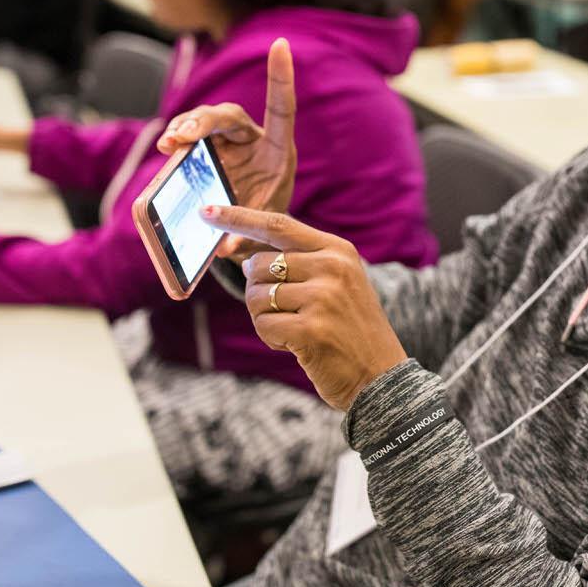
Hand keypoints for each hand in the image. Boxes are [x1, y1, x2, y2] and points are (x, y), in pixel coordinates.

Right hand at [158, 38, 296, 259]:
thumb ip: (247, 236)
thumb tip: (225, 249)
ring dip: (186, 127)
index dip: (280, 77)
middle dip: (204, 121)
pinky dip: (177, 138)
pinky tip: (166, 148)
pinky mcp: (205, 151)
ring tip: (170, 143)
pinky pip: (189, 137)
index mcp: (277, 150)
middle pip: (229, 116)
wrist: (253, 229)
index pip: (280, 108)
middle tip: (184, 136)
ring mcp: (226, 143)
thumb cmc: (266, 223)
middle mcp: (251, 139)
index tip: (280, 44)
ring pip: (206, 122)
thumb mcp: (264, 228)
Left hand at [202, 205, 405, 411]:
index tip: (206, 210)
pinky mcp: (311, 329)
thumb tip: (245, 259)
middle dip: (259, 291)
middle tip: (286, 312)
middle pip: (259, 265)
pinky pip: (263, 326)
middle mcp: (332, 268)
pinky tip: (297, 345)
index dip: (238, 217)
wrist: (381, 376)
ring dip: (265, 318)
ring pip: (257, 296)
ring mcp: (323, 298)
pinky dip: (272, 338)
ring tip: (296, 329)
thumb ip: (298, 264)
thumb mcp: (337, 284)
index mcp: (337, 250)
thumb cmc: (350, 329)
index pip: (277, 225)